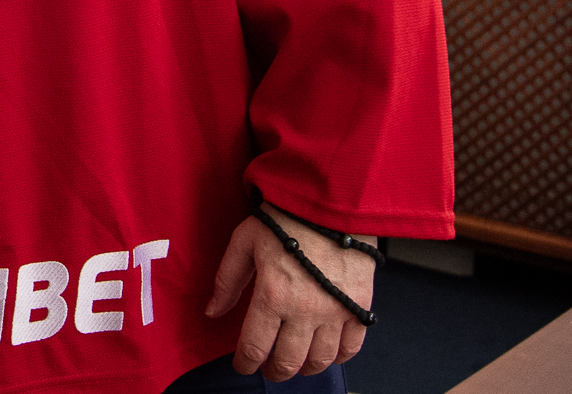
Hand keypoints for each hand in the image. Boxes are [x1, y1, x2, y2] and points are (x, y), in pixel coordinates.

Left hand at [205, 206, 375, 379]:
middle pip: (288, 362)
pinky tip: (325, 351)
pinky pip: (351, 348)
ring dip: (304, 368)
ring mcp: (335, 311)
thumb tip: (212, 311)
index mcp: (272, 295)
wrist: (331, 201)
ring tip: (295, 362)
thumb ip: (227, 280)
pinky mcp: (360, 306)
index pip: (255, 347)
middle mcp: (305, 310)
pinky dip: (337, 358)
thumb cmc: (285, 217)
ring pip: (320, 361)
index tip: (242, 365)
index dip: (245, 363)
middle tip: (268, 368)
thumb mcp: (244, 242)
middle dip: (274, 371)